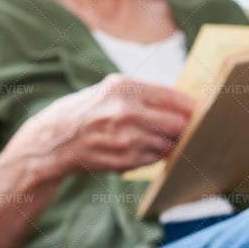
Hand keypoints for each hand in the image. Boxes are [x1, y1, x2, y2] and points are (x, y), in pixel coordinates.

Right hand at [13, 73, 194, 181]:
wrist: (53, 141)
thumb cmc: (84, 112)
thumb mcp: (109, 90)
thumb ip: (143, 93)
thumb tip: (181, 103)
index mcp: (123, 87)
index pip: (174, 97)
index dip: (190, 106)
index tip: (195, 111)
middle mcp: (125, 111)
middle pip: (178, 123)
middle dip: (183, 127)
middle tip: (184, 128)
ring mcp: (125, 138)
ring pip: (168, 143)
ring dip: (168, 143)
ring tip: (155, 138)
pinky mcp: (124, 160)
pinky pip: (154, 158)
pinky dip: (154, 155)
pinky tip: (140, 148)